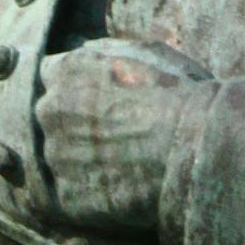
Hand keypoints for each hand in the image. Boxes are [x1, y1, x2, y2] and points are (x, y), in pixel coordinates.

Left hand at [34, 38, 212, 237]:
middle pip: (49, 117)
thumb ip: (104, 51)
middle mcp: (50, 110)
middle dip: (71, 124)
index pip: (49, 77)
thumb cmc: (178, 94)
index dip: (73, 88)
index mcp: (66, 71)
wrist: (195, 146)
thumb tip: (82, 50)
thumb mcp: (145, 52)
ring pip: (57, 157)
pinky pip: (69, 194)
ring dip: (79, 160)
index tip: (92, 99)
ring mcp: (55, 155)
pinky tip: (119, 188)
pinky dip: (89, 193)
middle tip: (111, 135)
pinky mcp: (65, 195)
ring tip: (120, 164)